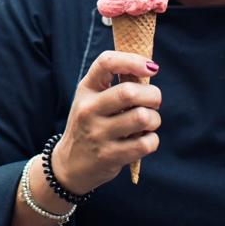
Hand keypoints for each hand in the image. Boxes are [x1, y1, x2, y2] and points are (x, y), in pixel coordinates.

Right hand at [53, 50, 161, 192]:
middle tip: (154, 101)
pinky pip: (145, 143)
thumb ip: (114, 84)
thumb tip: (149, 69)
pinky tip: (143, 139)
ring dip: (154, 119)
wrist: (70, 164)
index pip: (106, 63)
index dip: (132, 60)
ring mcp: (98, 134)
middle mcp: (88, 109)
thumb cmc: (89, 124)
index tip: (150, 68)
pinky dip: (152, 140)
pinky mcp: (109, 156)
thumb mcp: (91, 100)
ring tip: (149, 122)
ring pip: (142, 117)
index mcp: (85, 89)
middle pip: (129, 92)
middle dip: (153, 95)